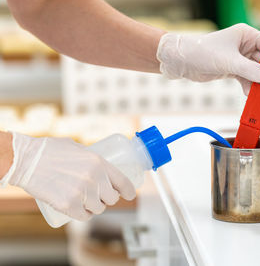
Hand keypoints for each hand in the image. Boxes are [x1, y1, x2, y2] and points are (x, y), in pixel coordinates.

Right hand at [2, 133, 134, 220]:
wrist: (25, 160)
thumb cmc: (49, 151)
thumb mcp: (78, 148)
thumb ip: (92, 158)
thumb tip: (103, 166)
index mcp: (99, 162)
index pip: (123, 182)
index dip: (129, 191)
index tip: (130, 195)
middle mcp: (94, 178)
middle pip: (112, 198)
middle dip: (107, 198)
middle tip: (99, 195)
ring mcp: (82, 193)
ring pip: (99, 209)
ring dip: (94, 207)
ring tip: (86, 200)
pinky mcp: (68, 205)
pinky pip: (84, 216)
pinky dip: (83, 215)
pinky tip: (79, 209)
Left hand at [156, 23, 259, 94]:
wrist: (183, 61)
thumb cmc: (202, 52)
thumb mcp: (228, 61)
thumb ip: (248, 69)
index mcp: (245, 35)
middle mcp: (244, 45)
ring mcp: (238, 58)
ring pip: (255, 71)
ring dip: (258, 82)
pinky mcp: (232, 69)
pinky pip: (246, 78)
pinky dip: (248, 86)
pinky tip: (249, 93)